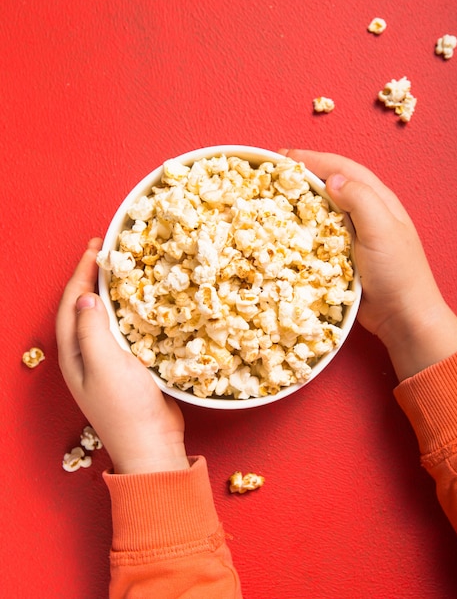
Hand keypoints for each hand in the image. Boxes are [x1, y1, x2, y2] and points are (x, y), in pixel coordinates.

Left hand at [56, 238, 189, 473]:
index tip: (96, 246)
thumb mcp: (105, 364)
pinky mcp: (128, 366)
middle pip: (83, 307)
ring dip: (110, 292)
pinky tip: (142, 303)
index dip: (81, 272)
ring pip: (103, 317)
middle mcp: (85, 355)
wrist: (152, 444)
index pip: (71, 303)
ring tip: (123, 269)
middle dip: (92, 276)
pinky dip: (129, 310)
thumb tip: (85, 296)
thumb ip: (92, 330)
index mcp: (74, 353)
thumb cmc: (126, 407)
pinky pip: (123, 330)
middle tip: (108, 250)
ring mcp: (107, 361)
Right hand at [280, 149, 456, 379]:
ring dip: (300, 201)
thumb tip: (331, 180)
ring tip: (274, 198)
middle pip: (330, 185)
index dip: (312, 159)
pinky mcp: (344, 256)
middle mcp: (366, 213)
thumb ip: (359, 199)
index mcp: (377, 200)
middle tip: (272, 175)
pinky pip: (319, 235)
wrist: (404, 318)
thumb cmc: (397, 272)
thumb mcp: (381, 230)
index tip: (282, 157)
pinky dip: (302, 229)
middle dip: (302, 176)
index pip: (342, 168)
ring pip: (323, 210)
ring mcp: (355, 235)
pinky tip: (286, 231)